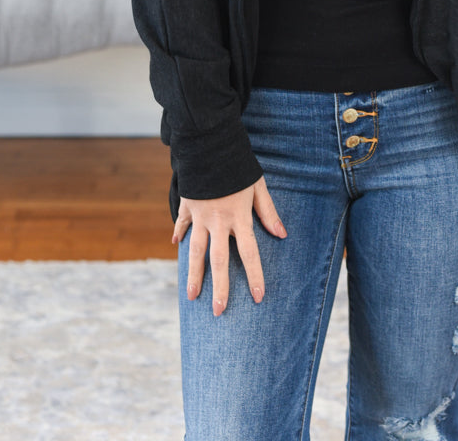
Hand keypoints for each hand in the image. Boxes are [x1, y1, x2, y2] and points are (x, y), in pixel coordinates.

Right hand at [172, 176, 286, 315]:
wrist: (211, 146)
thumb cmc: (238, 166)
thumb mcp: (258, 186)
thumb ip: (268, 211)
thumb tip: (281, 234)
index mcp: (238, 217)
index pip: (249, 253)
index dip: (254, 275)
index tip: (257, 297)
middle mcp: (218, 221)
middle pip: (219, 260)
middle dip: (219, 288)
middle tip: (219, 312)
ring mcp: (200, 215)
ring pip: (195, 251)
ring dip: (194, 274)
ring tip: (192, 296)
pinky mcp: (188, 205)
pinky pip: (183, 223)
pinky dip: (179, 232)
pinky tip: (176, 246)